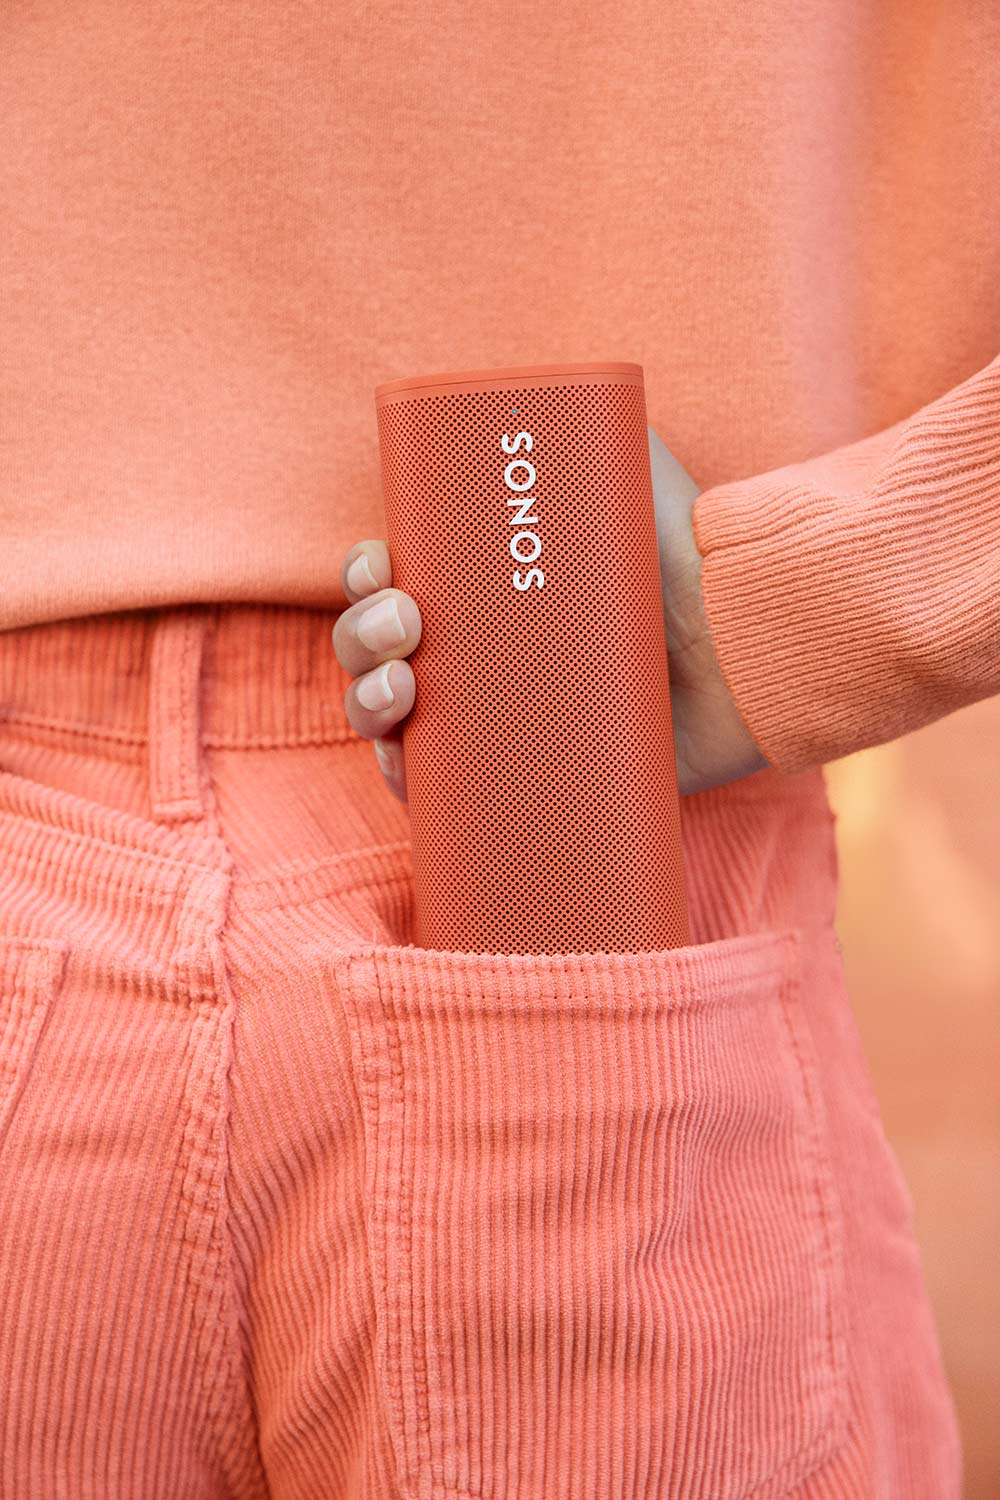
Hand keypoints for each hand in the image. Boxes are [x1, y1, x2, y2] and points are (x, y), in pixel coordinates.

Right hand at [331, 426, 767, 802]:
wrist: (746, 641)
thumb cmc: (687, 552)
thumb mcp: (630, 465)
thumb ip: (585, 417)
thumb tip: (524, 387)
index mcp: (480, 586)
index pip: (392, 582)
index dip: (363, 580)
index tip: (382, 573)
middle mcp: (479, 651)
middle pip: (378, 649)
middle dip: (362, 636)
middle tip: (407, 626)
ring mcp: (497, 717)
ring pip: (390, 717)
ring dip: (367, 704)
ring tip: (406, 691)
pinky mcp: (524, 777)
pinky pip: (438, 791)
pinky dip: (403, 780)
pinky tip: (405, 765)